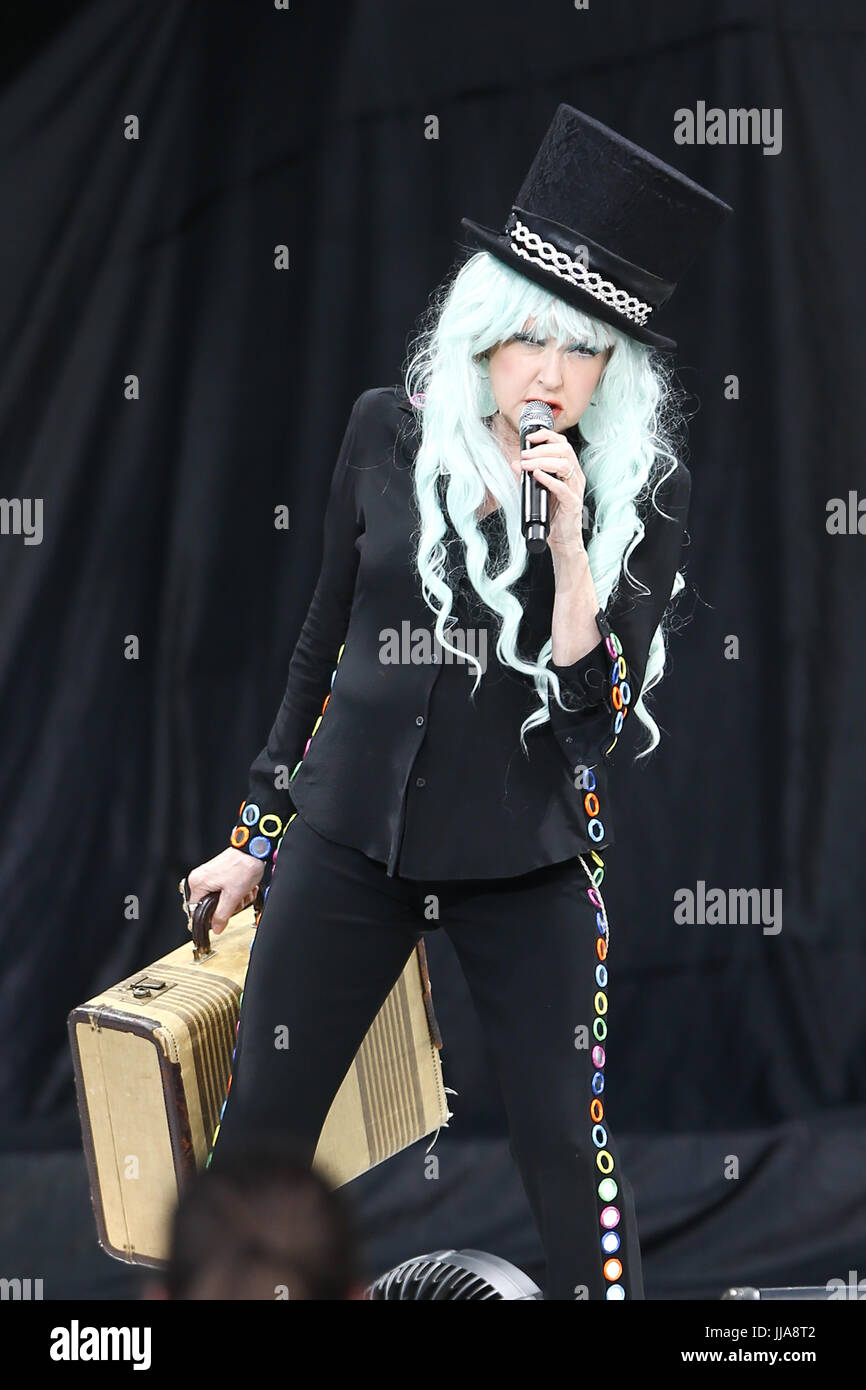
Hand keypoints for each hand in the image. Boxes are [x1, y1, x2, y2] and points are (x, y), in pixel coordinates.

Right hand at [186, 847, 265, 934]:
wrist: (254, 850)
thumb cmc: (243, 866)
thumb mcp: (233, 896)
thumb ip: (222, 915)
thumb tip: (216, 928)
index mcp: (198, 883)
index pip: (196, 910)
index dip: (210, 917)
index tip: (221, 918)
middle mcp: (200, 878)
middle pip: (210, 905)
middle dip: (228, 906)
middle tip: (238, 900)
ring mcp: (210, 875)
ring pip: (220, 899)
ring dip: (235, 899)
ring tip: (244, 892)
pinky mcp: (219, 874)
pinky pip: (225, 890)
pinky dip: (236, 892)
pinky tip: (245, 888)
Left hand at [519, 427, 585, 554]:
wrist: (563, 540)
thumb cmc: (553, 515)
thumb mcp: (538, 491)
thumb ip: (528, 477)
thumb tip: (515, 463)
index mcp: (569, 471)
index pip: (562, 444)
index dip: (547, 437)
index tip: (530, 438)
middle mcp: (575, 477)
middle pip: (564, 450)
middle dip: (542, 449)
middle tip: (524, 454)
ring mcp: (576, 490)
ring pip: (565, 465)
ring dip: (543, 461)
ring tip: (526, 465)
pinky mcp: (572, 504)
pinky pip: (563, 488)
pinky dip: (549, 479)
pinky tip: (537, 475)